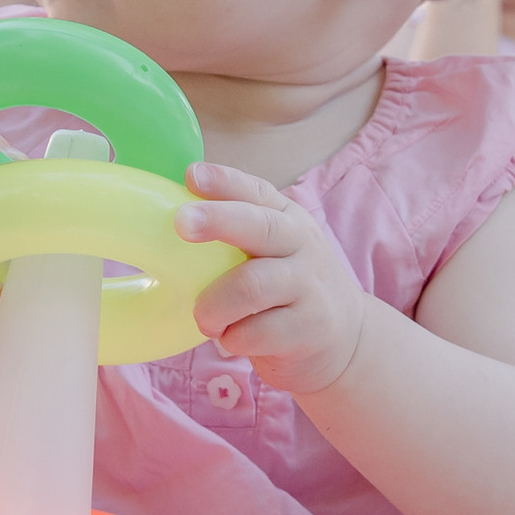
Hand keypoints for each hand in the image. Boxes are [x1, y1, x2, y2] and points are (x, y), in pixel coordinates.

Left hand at [177, 162, 374, 394]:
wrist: (347, 338)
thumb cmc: (288, 288)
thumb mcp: (273, 250)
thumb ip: (235, 233)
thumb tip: (167, 220)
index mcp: (285, 218)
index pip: (254, 191)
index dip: (223, 182)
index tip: (191, 176)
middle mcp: (300, 244)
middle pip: (260, 227)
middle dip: (218, 220)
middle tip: (181, 224)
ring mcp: (308, 286)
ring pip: (251, 286)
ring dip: (214, 306)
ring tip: (205, 320)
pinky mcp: (309, 328)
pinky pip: (257, 332)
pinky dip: (233, 338)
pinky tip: (234, 339)